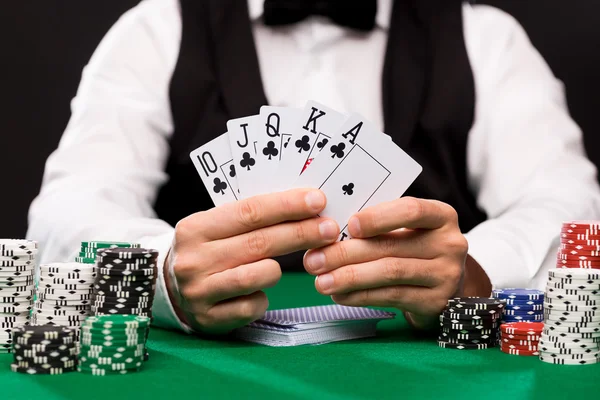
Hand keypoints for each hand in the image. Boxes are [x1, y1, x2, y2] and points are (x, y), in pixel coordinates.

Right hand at [165, 189, 338, 334]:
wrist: (169, 290)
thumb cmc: (207, 251)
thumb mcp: (215, 227)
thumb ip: (249, 217)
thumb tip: (303, 204)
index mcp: (195, 228)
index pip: (249, 211)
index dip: (287, 205)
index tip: (317, 200)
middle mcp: (193, 259)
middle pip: (259, 242)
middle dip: (300, 233)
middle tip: (329, 229)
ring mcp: (199, 291)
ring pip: (258, 275)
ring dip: (279, 268)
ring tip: (280, 265)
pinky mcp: (210, 319)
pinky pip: (253, 306)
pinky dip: (263, 297)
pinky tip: (259, 290)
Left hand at [303, 197, 485, 329]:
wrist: (446, 287)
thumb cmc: (414, 249)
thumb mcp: (406, 230)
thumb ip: (378, 225)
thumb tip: (327, 230)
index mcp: (441, 215)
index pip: (411, 210)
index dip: (379, 217)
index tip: (349, 225)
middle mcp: (450, 244)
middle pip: (391, 246)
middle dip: (346, 253)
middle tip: (314, 260)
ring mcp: (446, 275)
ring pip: (389, 273)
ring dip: (349, 277)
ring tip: (321, 281)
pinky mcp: (436, 302)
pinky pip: (391, 296)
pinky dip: (361, 296)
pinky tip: (340, 295)